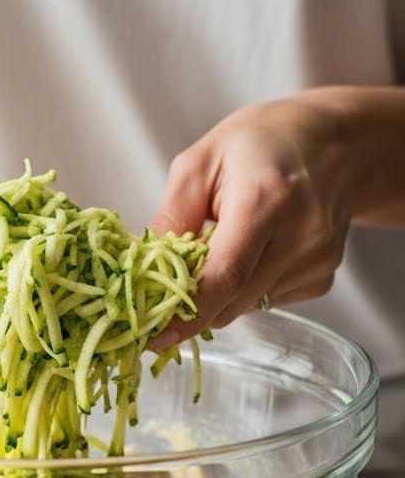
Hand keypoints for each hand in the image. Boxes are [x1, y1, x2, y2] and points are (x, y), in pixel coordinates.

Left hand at [148, 93, 360, 345]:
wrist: (334, 145)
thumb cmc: (262, 143)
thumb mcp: (200, 161)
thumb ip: (171, 217)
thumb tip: (143, 269)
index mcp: (266, 201)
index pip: (225, 276)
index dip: (186, 313)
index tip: (152, 335)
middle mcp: (300, 237)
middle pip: (232, 300)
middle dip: (192, 300)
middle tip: (166, 280)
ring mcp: (317, 262)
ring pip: (245, 306)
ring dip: (220, 290)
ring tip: (223, 242)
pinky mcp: (323, 279)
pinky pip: (266, 301)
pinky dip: (245, 286)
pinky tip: (255, 248)